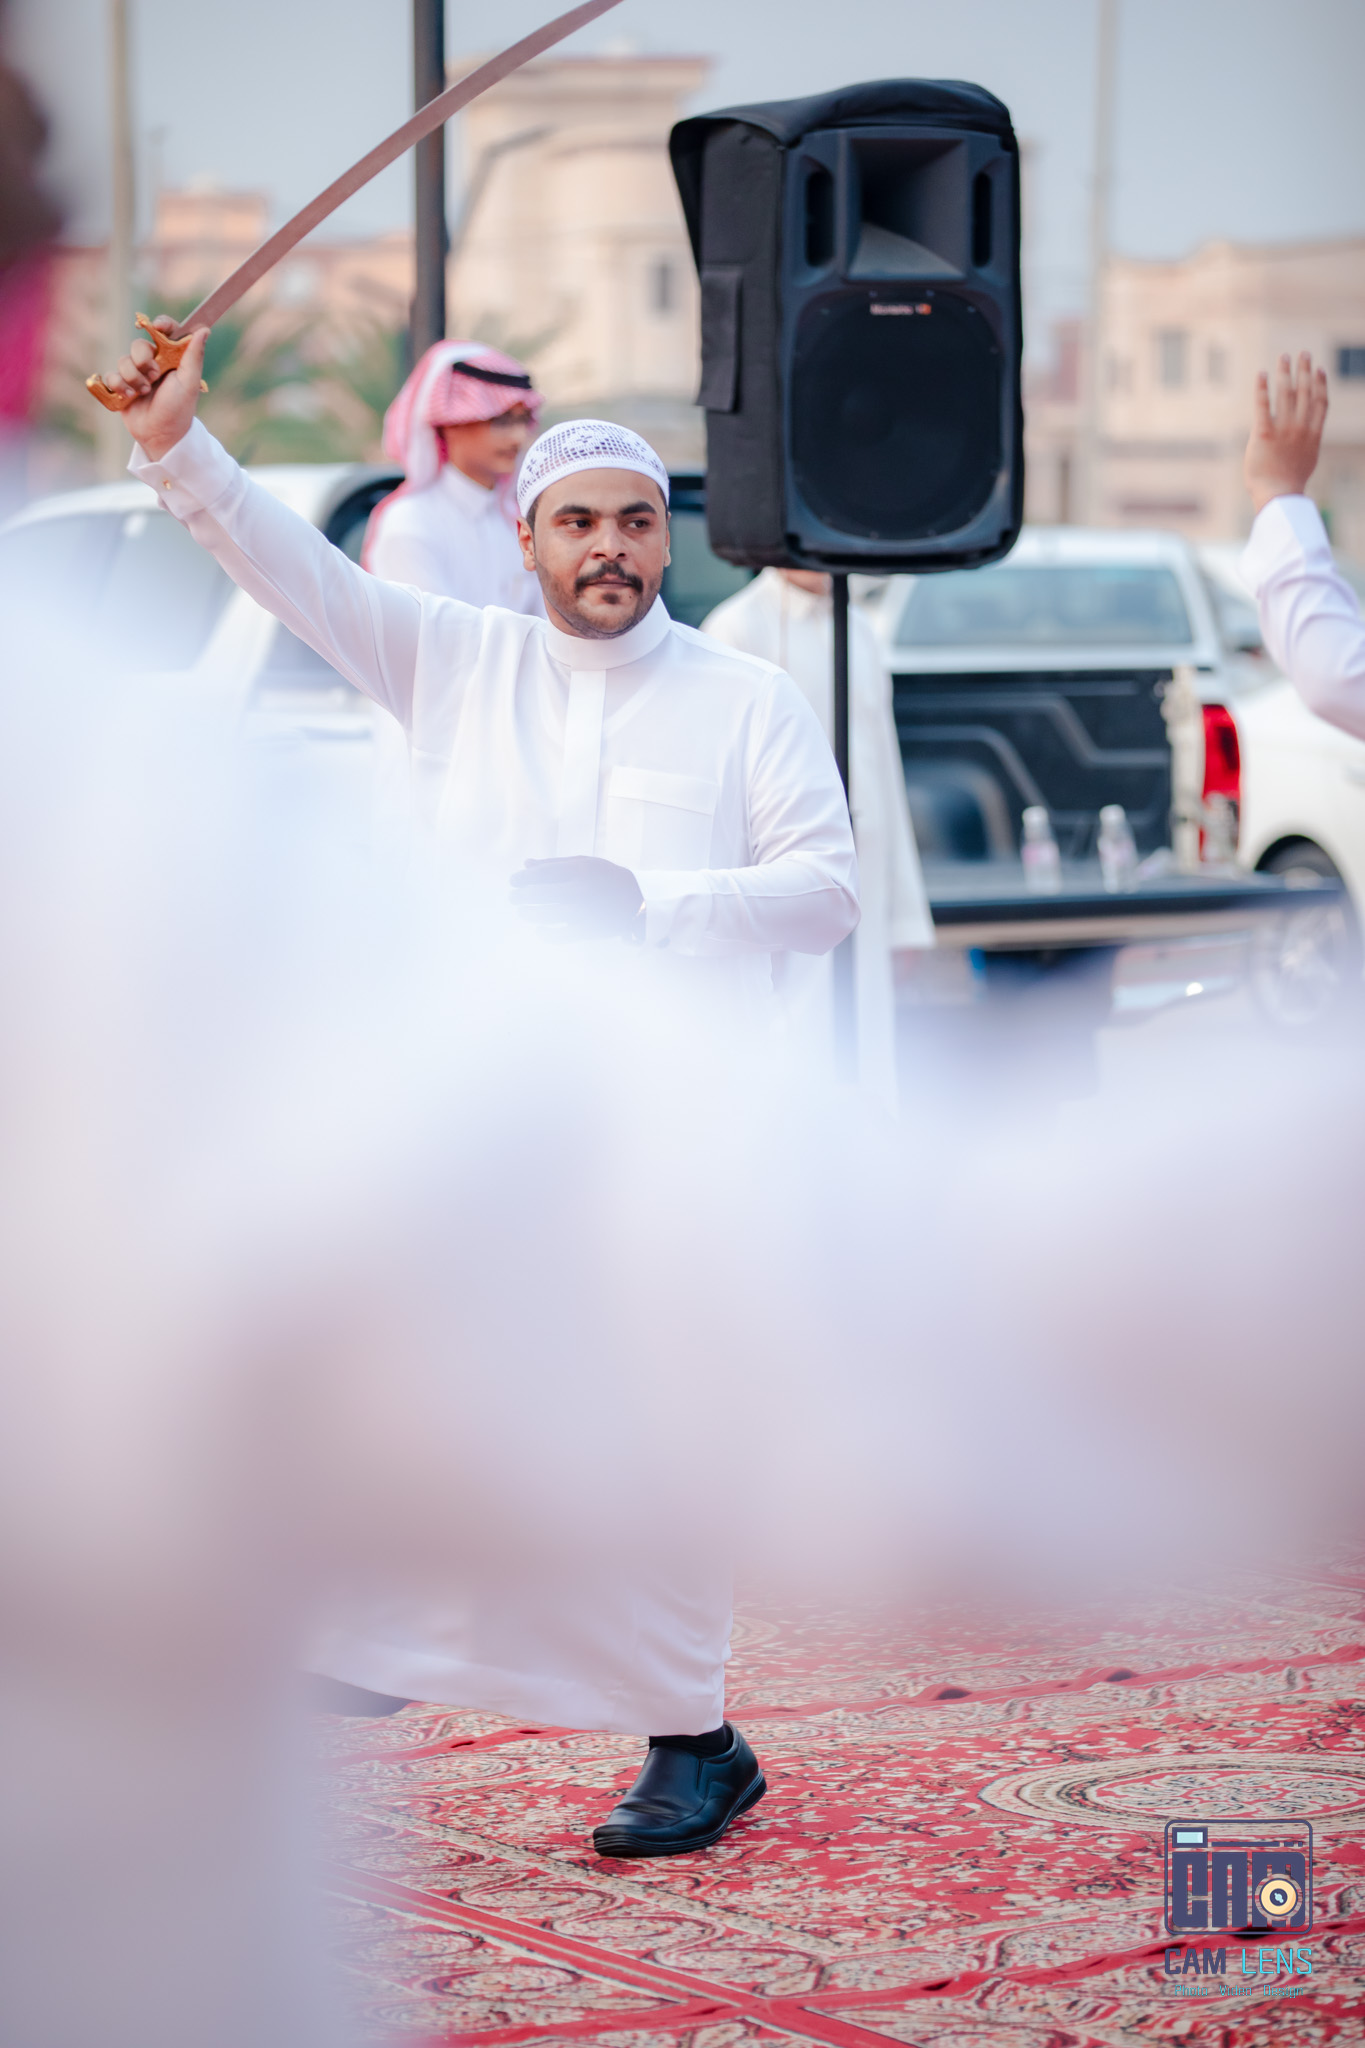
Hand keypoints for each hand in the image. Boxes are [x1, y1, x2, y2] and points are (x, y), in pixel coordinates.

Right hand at [103, 316, 209, 461]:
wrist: (161, 436)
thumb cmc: (179, 410)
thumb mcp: (189, 382)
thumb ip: (194, 355)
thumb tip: (204, 329)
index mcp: (171, 358)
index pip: (166, 331)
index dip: (161, 324)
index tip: (158, 326)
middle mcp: (154, 363)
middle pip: (139, 344)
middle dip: (143, 359)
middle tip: (153, 376)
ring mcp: (137, 374)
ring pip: (123, 360)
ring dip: (132, 377)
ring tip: (143, 392)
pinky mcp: (122, 386)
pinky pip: (111, 375)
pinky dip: (118, 385)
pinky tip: (129, 396)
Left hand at [510, 856, 643, 940]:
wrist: (636, 899)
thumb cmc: (605, 878)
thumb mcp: (584, 863)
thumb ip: (554, 864)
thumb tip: (526, 864)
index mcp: (580, 870)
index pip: (543, 873)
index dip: (523, 878)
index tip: (513, 881)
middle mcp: (582, 890)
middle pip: (542, 894)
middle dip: (522, 896)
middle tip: (513, 898)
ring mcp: (585, 912)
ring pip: (548, 916)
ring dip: (530, 914)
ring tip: (523, 912)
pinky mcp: (589, 930)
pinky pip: (561, 936)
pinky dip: (546, 934)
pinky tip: (540, 930)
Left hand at [1244, 351, 1328, 513]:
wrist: (1278, 496)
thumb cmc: (1289, 484)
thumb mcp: (1306, 460)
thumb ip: (1306, 444)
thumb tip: (1307, 440)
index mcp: (1313, 434)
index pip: (1321, 402)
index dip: (1321, 383)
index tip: (1319, 369)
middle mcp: (1301, 427)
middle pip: (1305, 391)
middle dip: (1305, 370)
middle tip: (1303, 354)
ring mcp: (1283, 429)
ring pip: (1286, 393)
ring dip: (1286, 372)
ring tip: (1284, 357)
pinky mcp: (1264, 434)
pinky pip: (1262, 405)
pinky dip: (1262, 388)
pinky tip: (1261, 374)